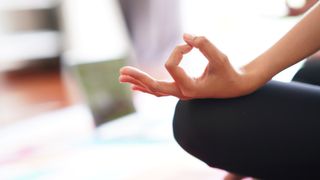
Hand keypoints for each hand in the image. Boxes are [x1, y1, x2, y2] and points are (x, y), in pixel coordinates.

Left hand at [119, 34, 254, 98]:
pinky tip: (136, 86)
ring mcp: (180, 93)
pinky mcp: (181, 89)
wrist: (236, 86)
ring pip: (154, 89)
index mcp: (190, 89)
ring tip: (121, 77)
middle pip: (154, 86)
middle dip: (138, 77)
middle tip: (121, 71)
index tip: (191, 44)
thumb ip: (205, 44)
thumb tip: (186, 36)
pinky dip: (147, 87)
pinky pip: (160, 90)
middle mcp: (182, 94)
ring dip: (138, 82)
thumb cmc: (228, 72)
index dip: (178, 50)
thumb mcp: (220, 57)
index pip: (172, 66)